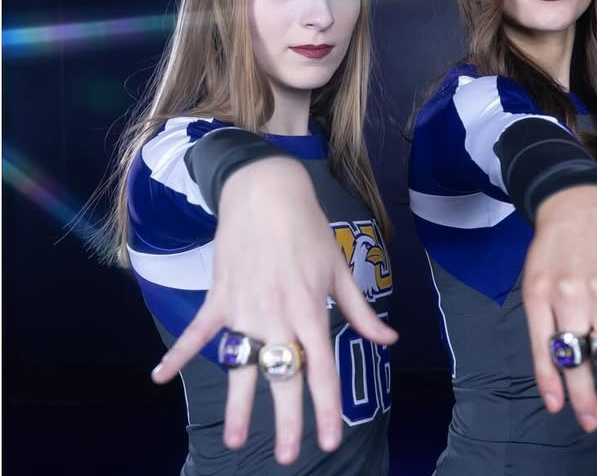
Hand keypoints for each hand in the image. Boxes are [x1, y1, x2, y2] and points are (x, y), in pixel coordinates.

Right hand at [149, 157, 397, 463]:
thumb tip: (389, 341)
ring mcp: (245, 310)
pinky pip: (198, 332)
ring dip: (238, 405)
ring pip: (242, 366)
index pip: (322, 371)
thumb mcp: (340, 270)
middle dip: (286, 422)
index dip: (327, 410)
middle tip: (287, 458)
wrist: (266, 193)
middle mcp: (278, 317)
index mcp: (312, 312)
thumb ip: (362, 313)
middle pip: (284, 378)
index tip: (329, 441)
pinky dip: (178, 354)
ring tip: (234, 439)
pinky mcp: (220, 298)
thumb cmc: (309, 231)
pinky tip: (159, 377)